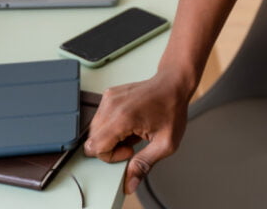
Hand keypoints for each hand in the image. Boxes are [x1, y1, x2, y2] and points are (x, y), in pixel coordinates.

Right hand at [83, 68, 192, 194]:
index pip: (96, 147)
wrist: (173, 84)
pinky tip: (129, 123)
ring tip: (132, 131)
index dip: (111, 156)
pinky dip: (111, 126)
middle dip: (110, 148)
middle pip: (92, 140)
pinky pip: (100, 119)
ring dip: (110, 137)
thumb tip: (130, 183)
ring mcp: (109, 98)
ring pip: (94, 130)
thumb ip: (144, 164)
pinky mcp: (109, 95)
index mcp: (123, 117)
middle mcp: (112, 105)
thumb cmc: (172, 109)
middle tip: (132, 142)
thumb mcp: (165, 143)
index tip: (129, 150)